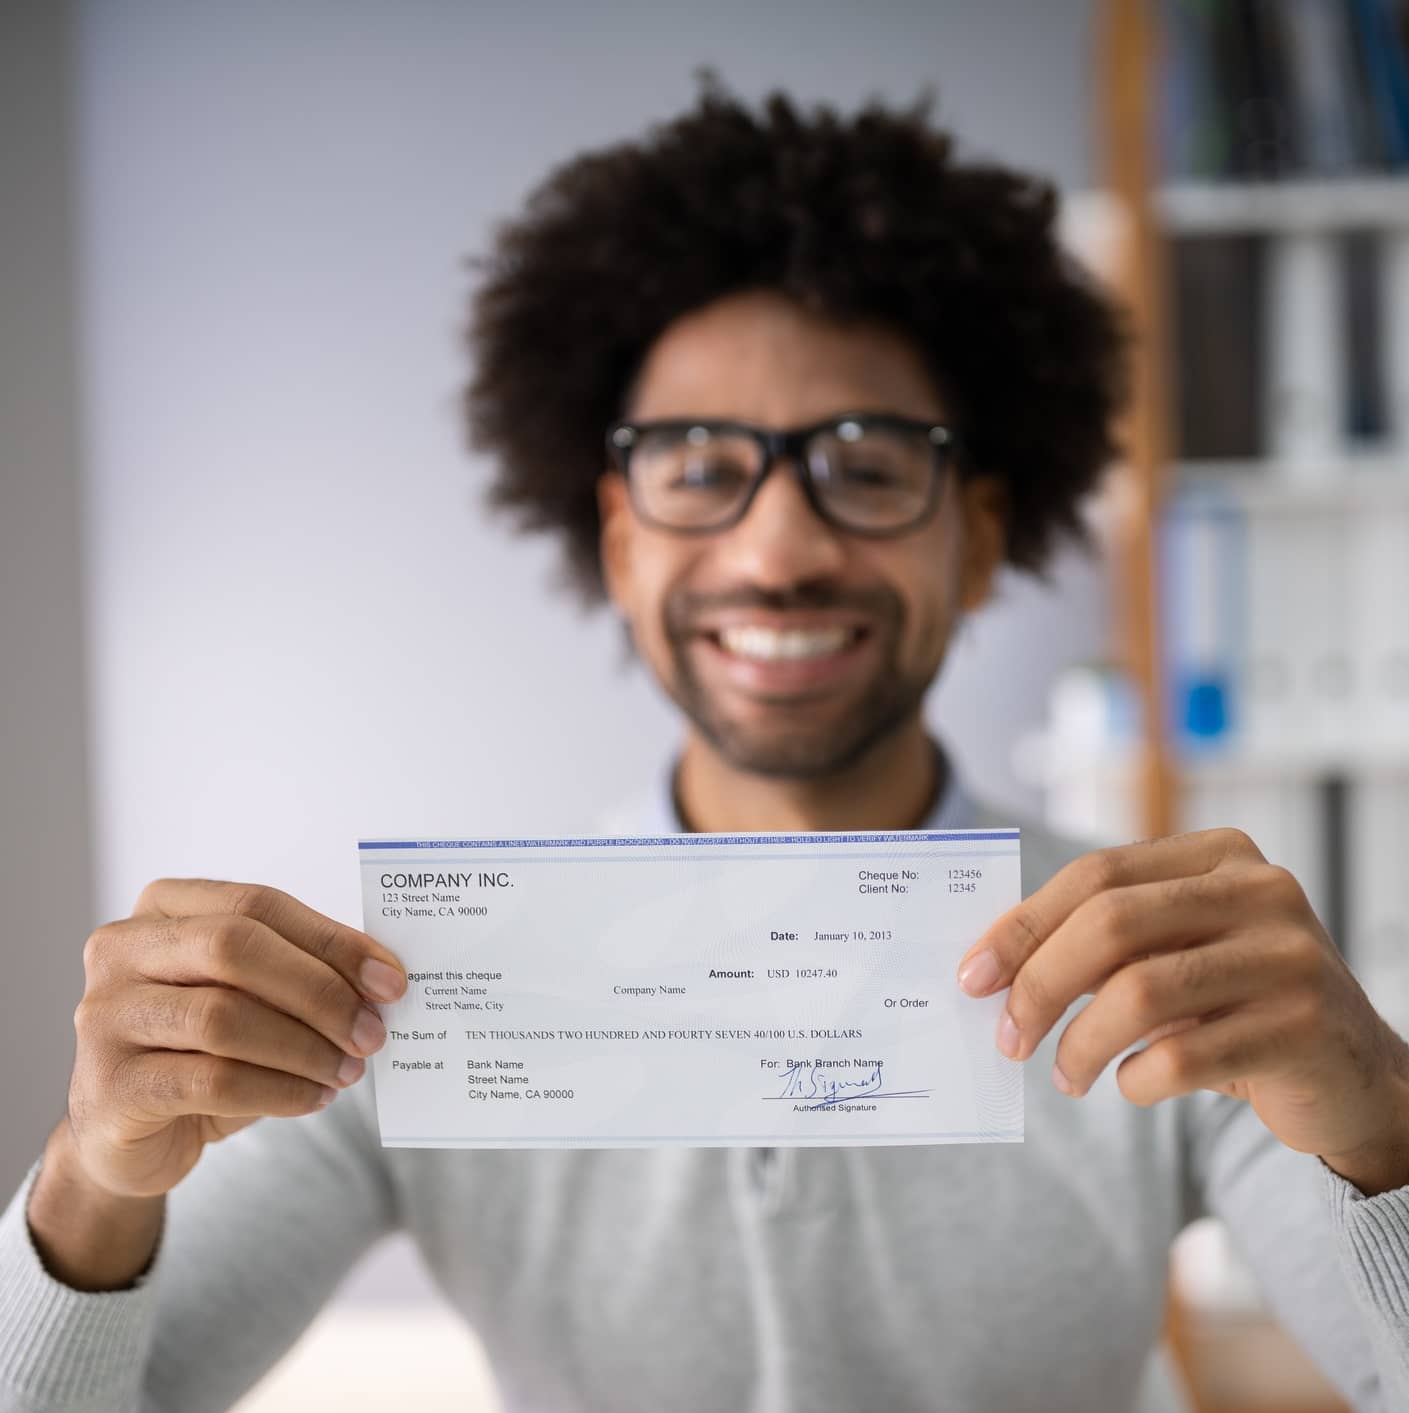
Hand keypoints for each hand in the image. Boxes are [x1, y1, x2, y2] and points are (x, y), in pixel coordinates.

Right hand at [67, 878, 406, 1198]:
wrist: (131, 1135)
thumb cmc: (201, 1050)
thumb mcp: (250, 996)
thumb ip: (299, 971)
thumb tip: (384, 976)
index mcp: (163, 907)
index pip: (258, 904)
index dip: (331, 941)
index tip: (391, 979)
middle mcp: (123, 950)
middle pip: (234, 949)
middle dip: (319, 991)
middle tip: (373, 1031)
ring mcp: (106, 1016)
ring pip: (224, 1017)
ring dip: (305, 1047)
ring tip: (348, 1070)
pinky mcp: (110, 1086)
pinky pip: (211, 1081)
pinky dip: (279, 1090)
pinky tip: (313, 1098)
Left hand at [956, 829, 1408, 1193]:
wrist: (1352, 1075)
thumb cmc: (1234, 1005)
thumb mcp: (1176, 951)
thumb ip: (1103, 941)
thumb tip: (990, 965)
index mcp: (1219, 856)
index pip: (1096, 876)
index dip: (1023, 925)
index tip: (973, 975)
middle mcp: (1261, 892)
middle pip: (1111, 924)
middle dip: (1039, 983)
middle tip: (1007, 1036)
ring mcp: (1289, 958)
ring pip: (1140, 993)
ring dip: (1081, 1043)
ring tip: (1065, 1074)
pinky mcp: (1304, 1029)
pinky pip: (1183, 1059)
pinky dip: (1136, 1080)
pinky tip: (1132, 1086)